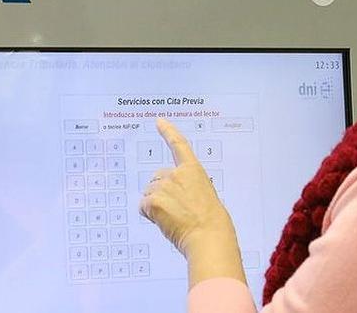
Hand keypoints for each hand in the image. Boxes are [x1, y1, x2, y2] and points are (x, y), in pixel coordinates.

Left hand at [140, 119, 242, 283]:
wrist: (208, 235)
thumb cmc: (212, 221)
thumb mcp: (205, 196)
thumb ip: (189, 188)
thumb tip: (174, 198)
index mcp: (194, 170)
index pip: (179, 145)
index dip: (168, 132)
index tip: (159, 121)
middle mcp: (177, 174)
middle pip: (156, 178)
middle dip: (160, 191)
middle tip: (175, 210)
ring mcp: (164, 186)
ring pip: (149, 194)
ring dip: (155, 205)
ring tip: (173, 218)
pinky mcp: (153, 201)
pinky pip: (144, 208)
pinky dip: (150, 216)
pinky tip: (165, 222)